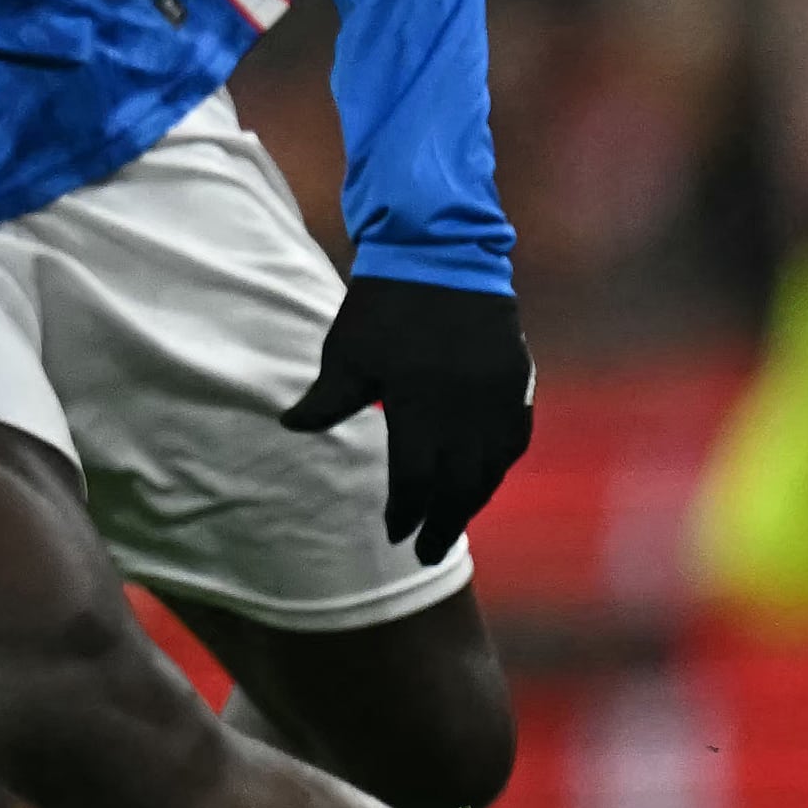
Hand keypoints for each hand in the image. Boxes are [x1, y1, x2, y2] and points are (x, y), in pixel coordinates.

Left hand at [281, 273, 533, 561]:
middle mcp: (466, 408)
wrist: (441, 254)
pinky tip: (484, 479)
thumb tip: (290, 428)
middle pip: (460, 484)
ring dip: (472, 499)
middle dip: (443, 523)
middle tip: (428, 553)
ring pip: (492, 466)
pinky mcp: (517, 379)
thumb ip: (327, 400)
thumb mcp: (346, 353)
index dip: (406, 512)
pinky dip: (499, 465)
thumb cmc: (383, 307)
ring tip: (453, 522)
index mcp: (420, 405)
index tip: (393, 534)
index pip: (417, 479)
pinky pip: (514, 437)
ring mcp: (498, 394)